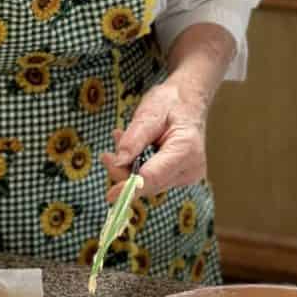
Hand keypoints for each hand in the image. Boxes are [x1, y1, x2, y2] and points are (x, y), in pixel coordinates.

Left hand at [100, 76, 209, 202]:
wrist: (188, 101)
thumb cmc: (171, 102)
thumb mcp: (149, 113)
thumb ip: (133, 139)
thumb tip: (117, 162)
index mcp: (186, 150)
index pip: (153, 177)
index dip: (129, 187)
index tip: (110, 195)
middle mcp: (190, 168)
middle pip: (149, 183)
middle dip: (124, 173)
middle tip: (106, 156)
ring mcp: (186, 175)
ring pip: (148, 182)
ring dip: (129, 167)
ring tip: (120, 138)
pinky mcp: (179, 176)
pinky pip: (152, 178)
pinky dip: (137, 166)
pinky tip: (131, 148)